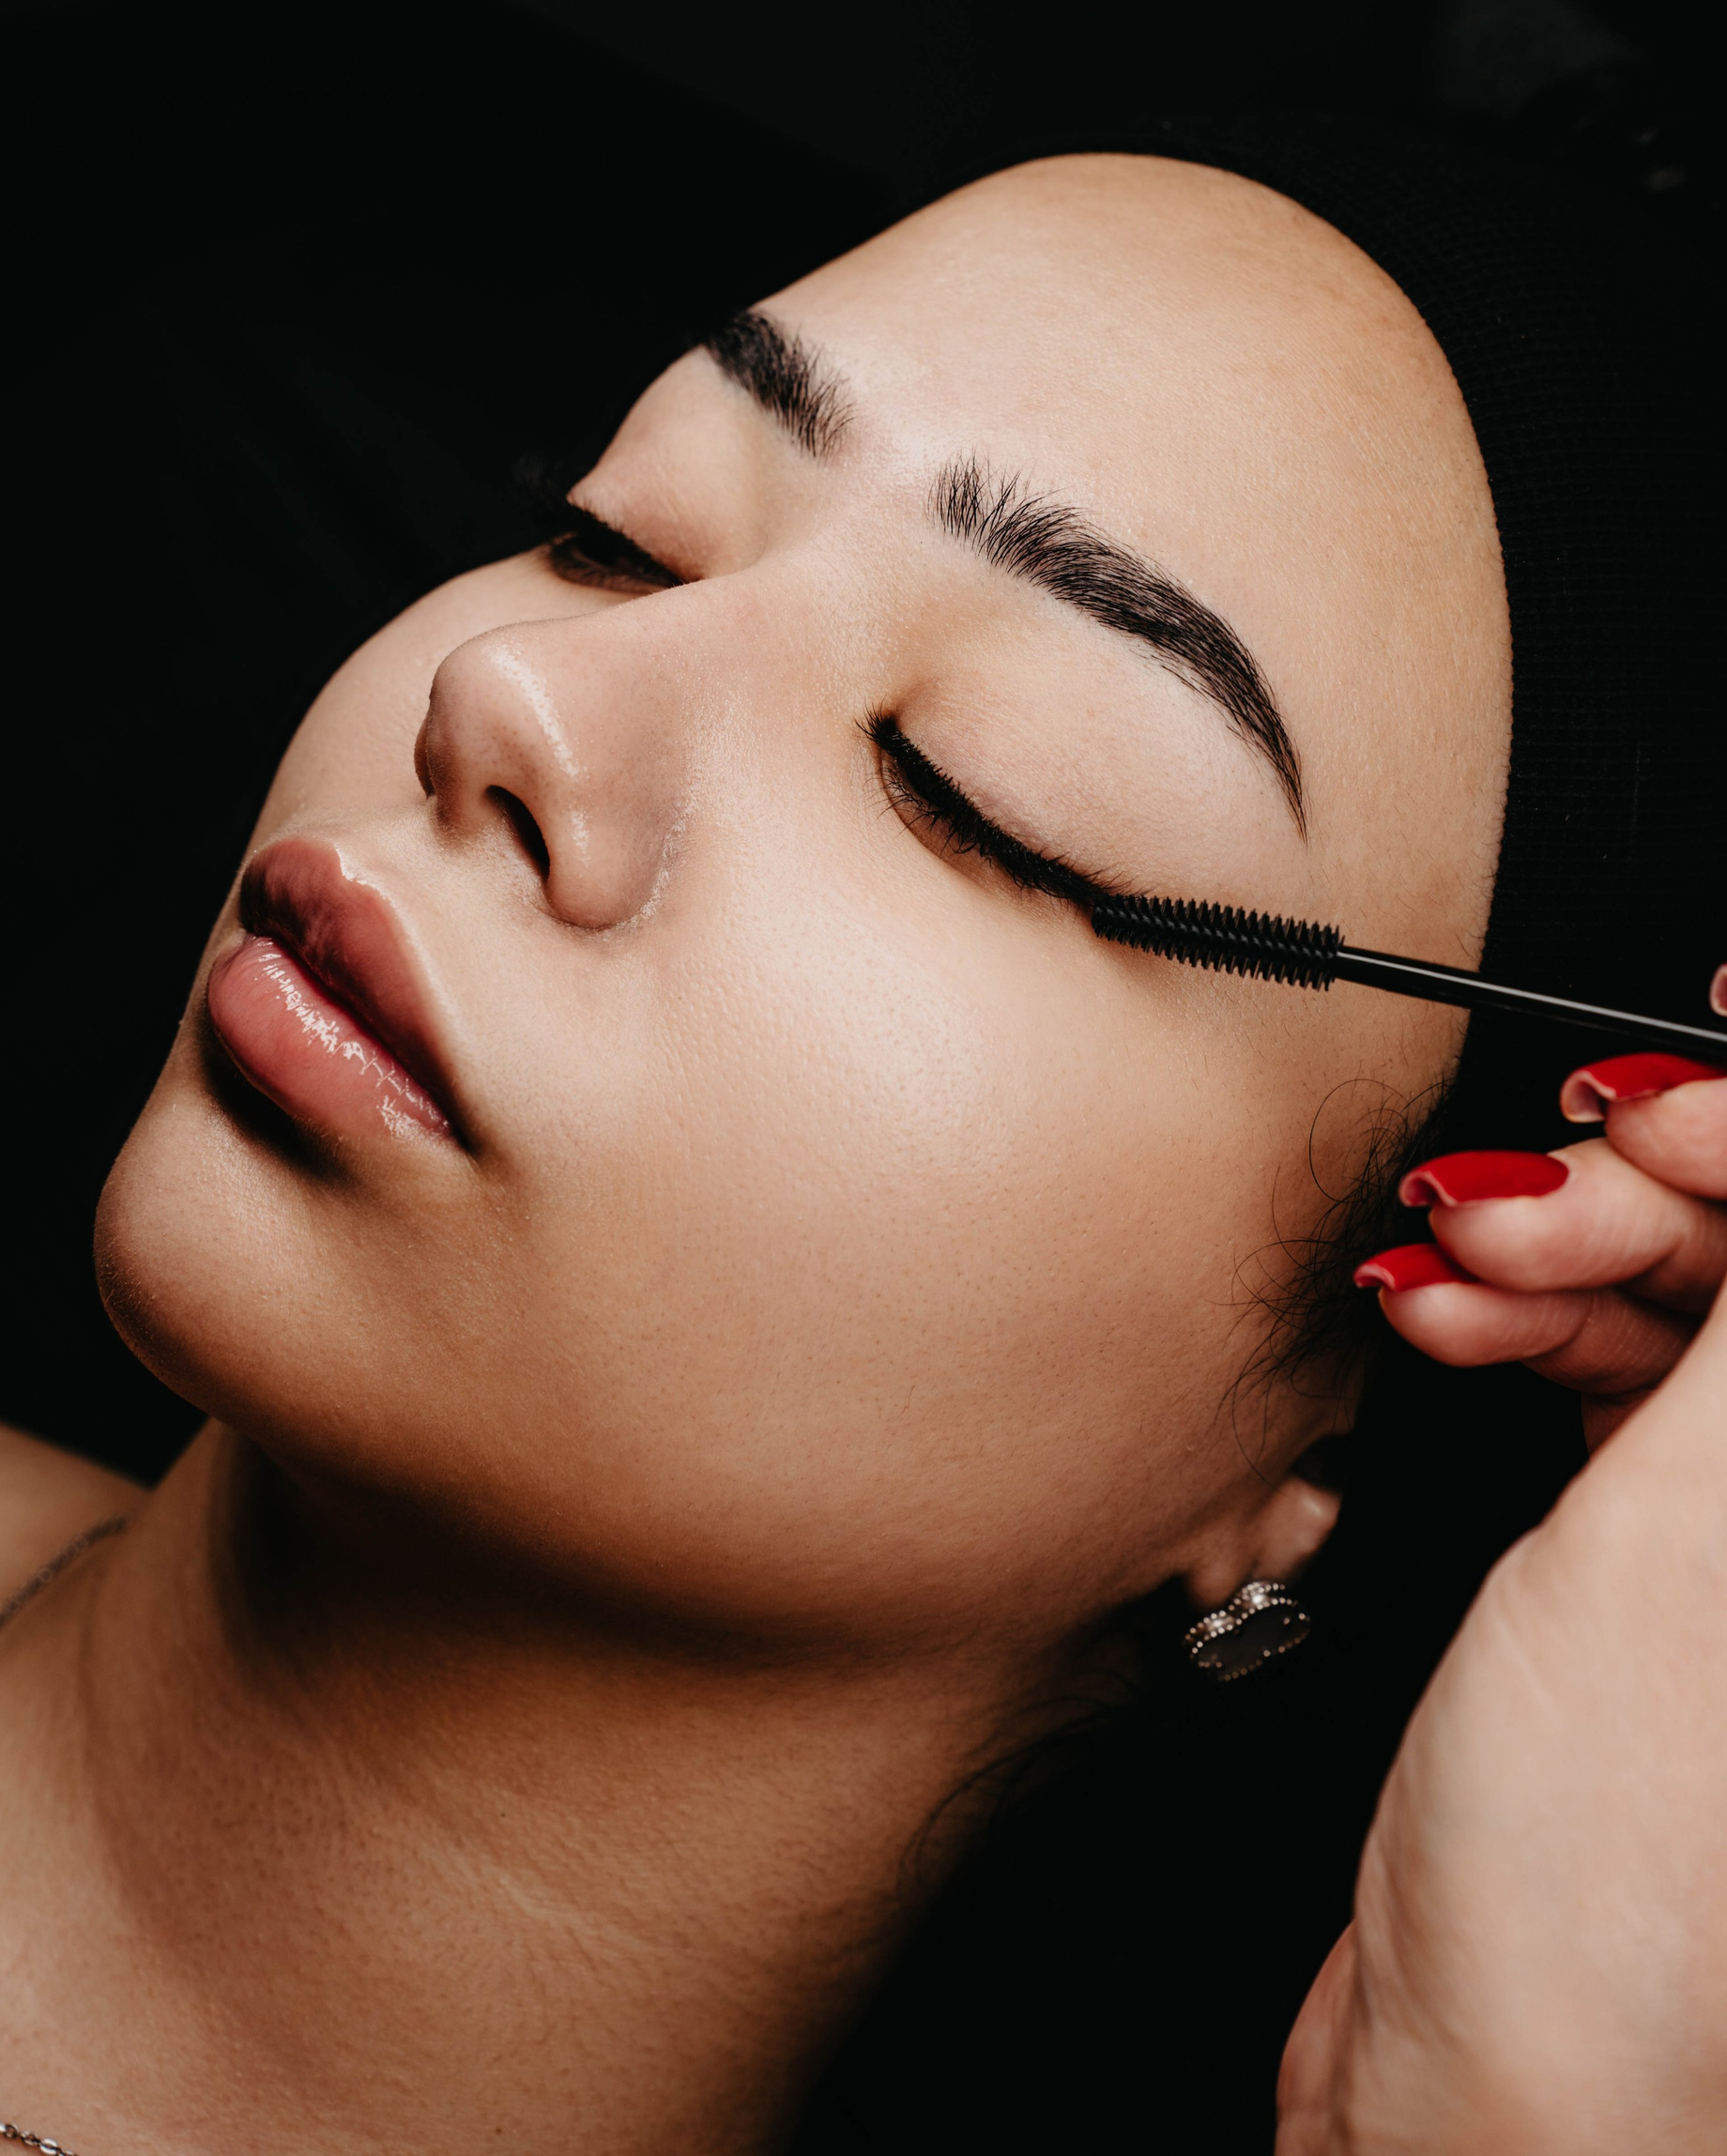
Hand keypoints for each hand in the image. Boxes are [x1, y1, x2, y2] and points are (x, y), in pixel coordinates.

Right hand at [1277, 1041, 1726, 2153]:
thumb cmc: (1609, 1894)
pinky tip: (1444, 1320)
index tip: (1662, 1079)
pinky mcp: (1658, 1581)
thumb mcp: (1689, 1540)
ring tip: (1449, 1266)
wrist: (1476, 2094)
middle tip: (1520, 1193)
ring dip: (1557, 1259)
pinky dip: (1523, 1334)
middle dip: (1642, 1196)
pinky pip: (1615, 1391)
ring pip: (1689, 1320)